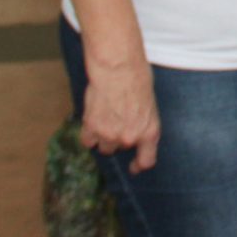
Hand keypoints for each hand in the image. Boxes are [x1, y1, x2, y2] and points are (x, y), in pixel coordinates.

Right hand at [80, 54, 160, 172]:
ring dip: (103, 136)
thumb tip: (133, 126)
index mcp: (150, 132)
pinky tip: (92, 118)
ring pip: (103, 147)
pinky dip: (88, 133)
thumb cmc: (138, 79)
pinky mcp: (92, 128)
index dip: (138, 166)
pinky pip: (87, 140)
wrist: (119, 69)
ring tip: (105, 115)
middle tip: (116, 118)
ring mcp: (110, 135)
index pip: (146, 161)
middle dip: (117, 138)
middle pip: (119, 149)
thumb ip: (142, 121)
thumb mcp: (150, 104)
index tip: (133, 168)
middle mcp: (130, 138)